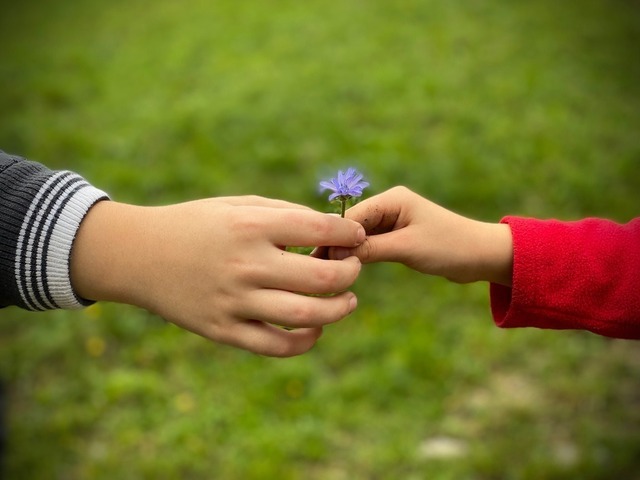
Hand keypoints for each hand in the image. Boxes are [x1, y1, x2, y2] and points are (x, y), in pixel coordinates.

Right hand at [70, 196, 364, 356]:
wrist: (139, 255)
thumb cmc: (196, 224)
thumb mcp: (237, 205)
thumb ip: (285, 214)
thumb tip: (331, 230)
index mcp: (250, 227)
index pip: (319, 230)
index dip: (348, 233)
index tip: (355, 237)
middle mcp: (245, 265)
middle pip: (322, 277)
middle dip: (350, 273)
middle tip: (354, 268)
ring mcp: (234, 302)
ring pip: (305, 315)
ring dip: (339, 309)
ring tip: (348, 301)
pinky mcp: (222, 330)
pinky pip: (275, 346)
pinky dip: (305, 342)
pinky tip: (315, 328)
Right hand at [329, 186, 512, 285]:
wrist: (483, 256)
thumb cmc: (449, 247)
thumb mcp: (407, 248)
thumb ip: (370, 249)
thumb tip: (334, 254)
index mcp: (392, 199)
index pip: (351, 216)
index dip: (333, 237)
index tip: (316, 259)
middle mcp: (390, 206)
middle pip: (352, 225)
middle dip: (337, 245)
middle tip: (315, 268)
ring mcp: (393, 221)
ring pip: (359, 236)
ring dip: (348, 252)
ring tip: (327, 271)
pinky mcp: (397, 236)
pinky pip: (371, 244)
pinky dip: (360, 255)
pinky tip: (347, 269)